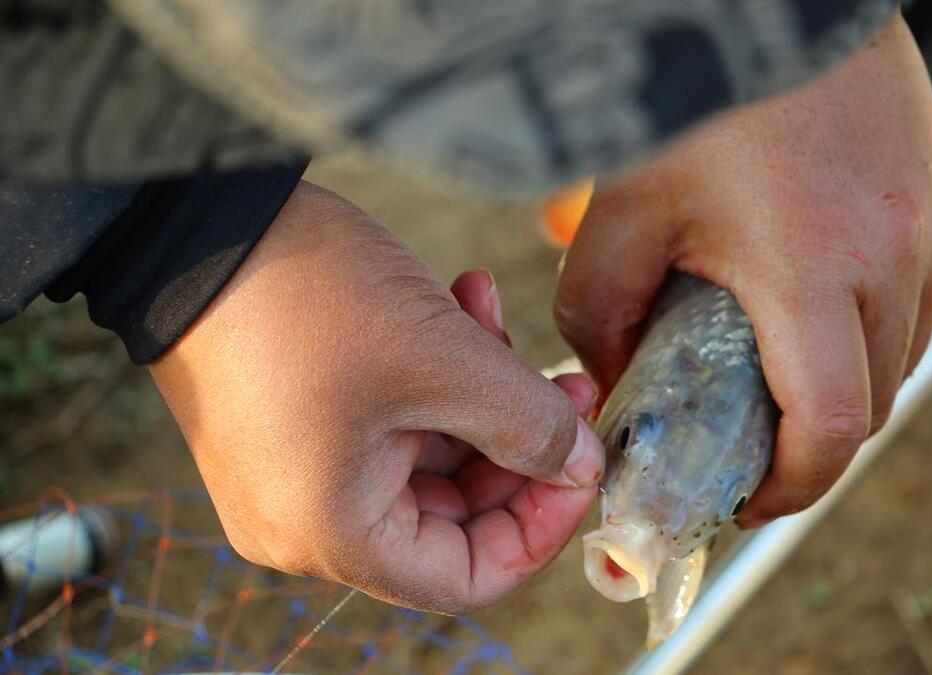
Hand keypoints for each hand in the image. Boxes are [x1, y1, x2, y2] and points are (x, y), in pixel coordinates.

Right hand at [150, 181, 603, 611]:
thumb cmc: (307, 296)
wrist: (191, 216)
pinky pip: (390, 419)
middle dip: (518, 443)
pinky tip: (461, 300)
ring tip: (498, 316)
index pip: (467, 577)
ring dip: (480, 391)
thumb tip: (584, 467)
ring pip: (430, 456)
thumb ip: (530, 426)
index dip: (541, 527)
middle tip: (565, 382)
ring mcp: (297, 469)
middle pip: (454, 514)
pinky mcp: (295, 420)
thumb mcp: (445, 360)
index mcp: (331, 533)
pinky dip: (434, 371)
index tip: (583, 460)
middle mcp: (305, 519)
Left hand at [554, 13, 931, 527]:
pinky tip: (813, 304)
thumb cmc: (690, 95)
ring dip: (848, 384)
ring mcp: (929, 220)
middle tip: (750, 447)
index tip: (747, 498)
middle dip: (813, 444)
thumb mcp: (623, 210)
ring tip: (779, 378)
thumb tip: (613, 379)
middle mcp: (895, 253)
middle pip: (874, 402)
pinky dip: (871, 324)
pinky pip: (917, 292)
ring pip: (904, 352)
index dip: (792, 487)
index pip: (834, 427)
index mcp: (817, 268)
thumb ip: (600, 313)